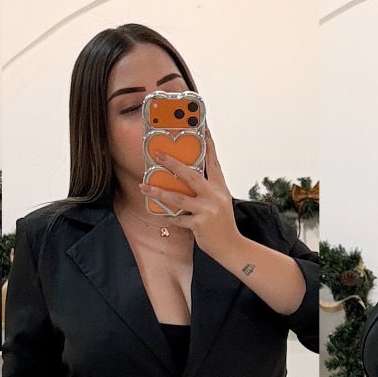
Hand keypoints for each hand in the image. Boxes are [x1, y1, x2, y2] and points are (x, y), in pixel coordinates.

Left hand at [138, 131, 240, 257]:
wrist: (232, 247)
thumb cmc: (223, 225)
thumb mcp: (221, 202)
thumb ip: (208, 189)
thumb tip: (190, 178)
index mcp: (220, 188)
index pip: (213, 162)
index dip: (208, 145)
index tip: (202, 129)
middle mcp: (214, 196)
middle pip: (191, 176)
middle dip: (173, 164)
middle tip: (159, 155)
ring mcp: (207, 210)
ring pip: (179, 198)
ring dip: (160, 192)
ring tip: (145, 187)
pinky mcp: (200, 224)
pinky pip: (179, 219)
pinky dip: (168, 216)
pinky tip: (158, 212)